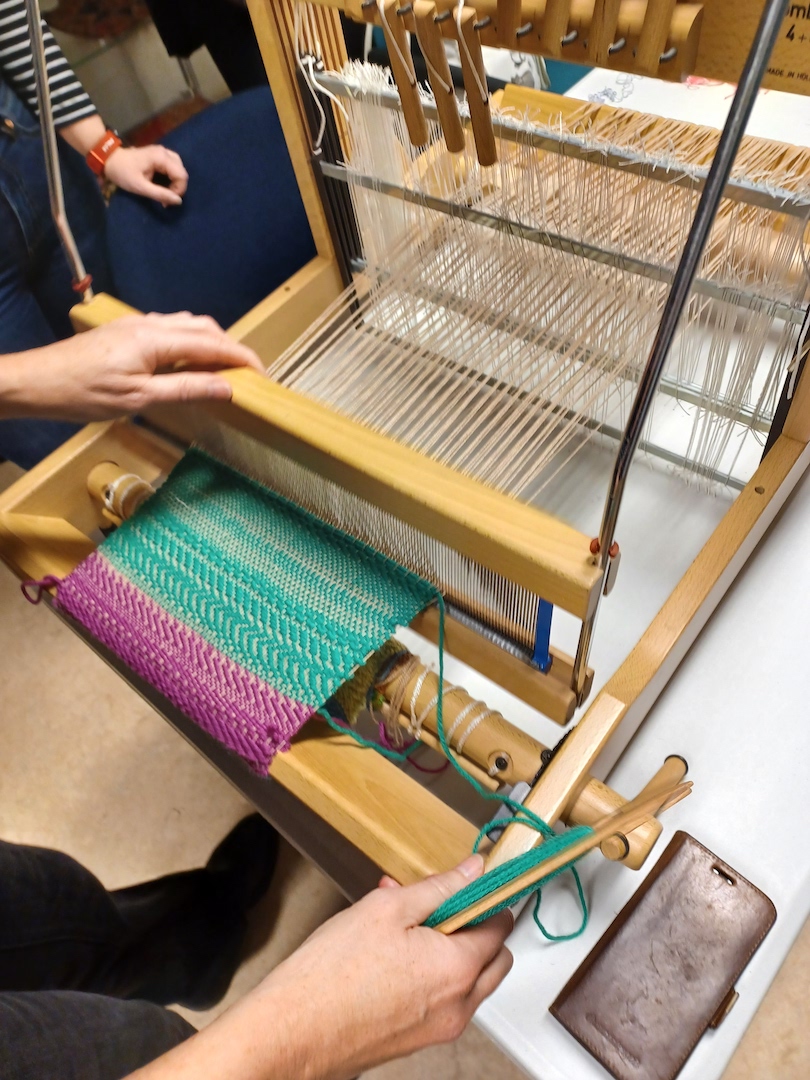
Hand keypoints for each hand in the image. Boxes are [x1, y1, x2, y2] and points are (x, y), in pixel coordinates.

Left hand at [0, 313, 263, 421]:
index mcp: (157, 339)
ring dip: (211, 342)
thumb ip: (186, 389)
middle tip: (248, 375)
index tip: (263, 376)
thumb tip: (227, 388)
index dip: (242, 358)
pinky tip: (188, 362)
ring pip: (187, 325)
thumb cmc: (83, 394)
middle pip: (205, 328)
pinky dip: (190, 342)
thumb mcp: (140, 399)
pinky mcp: (125, 331)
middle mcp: (150, 324)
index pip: (214, 344)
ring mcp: (136, 325)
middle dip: (231, 348)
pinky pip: (169, 329)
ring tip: (223, 369)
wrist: (37, 381)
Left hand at [104, 145, 188, 206]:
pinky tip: (163, 184)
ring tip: (165, 191)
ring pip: (178, 169)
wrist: (109, 159)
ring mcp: (162, 152)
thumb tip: (178, 201)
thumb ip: (160, 194)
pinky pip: (172, 166)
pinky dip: (171, 177)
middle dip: (177, 187)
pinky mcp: (159, 155)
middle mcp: (165, 152)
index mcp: (161, 157)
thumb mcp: (140, 187)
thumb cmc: (123, 173)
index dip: (178, 190)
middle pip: (182, 171)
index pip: (182, 175)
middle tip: (165, 197)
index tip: (166, 200)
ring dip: (174, 182)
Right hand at [272, 853, 513, 1076]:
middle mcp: (459, 1005)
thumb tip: (474, 870)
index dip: (486, 897)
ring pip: (469, 980)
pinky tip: (392, 952)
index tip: (470, 882)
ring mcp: (440, 1028)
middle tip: (437, 903)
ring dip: (451, 949)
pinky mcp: (418, 1040)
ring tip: (403, 925)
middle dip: (474, 926)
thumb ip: (439, 887)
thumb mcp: (387, 908)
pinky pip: (443, 999)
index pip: (500, 925)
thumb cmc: (332, 973)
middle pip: (494, 958)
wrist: (293, 1032)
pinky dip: (432, 973)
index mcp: (458, 968)